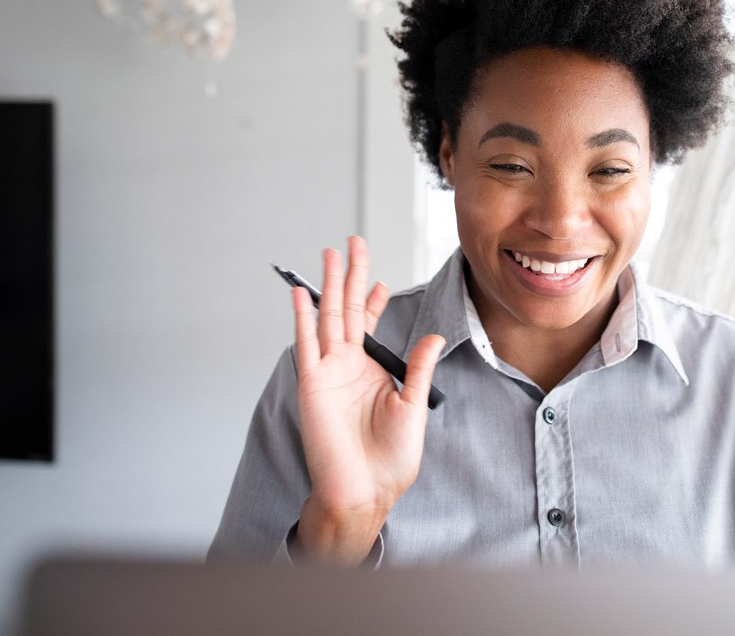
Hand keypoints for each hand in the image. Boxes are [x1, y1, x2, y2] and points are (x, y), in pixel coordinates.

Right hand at [291, 236, 443, 565]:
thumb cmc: (389, 459)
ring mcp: (328, 372)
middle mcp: (348, 366)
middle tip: (353, 243)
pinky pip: (306, 343)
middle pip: (348, 309)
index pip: (371, 325)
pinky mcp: (312, 383)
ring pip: (328, 317)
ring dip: (328, 285)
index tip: (378, 278)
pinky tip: (301, 294)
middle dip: (350, 275)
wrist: (365, 490)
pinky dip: (302, 317)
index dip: (374, 299)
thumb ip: (419, 369)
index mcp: (373, 371)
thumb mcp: (414, 406)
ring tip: (330, 254)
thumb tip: (433, 336)